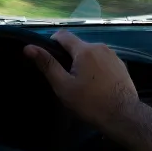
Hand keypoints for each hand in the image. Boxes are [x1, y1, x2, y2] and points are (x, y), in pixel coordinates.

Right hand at [23, 30, 138, 128]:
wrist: (123, 115)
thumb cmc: (90, 102)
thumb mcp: (63, 86)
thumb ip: (47, 64)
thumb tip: (29, 47)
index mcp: (84, 49)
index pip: (63, 35)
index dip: (52, 42)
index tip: (49, 57)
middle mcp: (99, 46)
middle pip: (78, 45)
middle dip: (69, 56)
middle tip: (64, 77)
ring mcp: (112, 55)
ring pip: (91, 53)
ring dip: (83, 62)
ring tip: (80, 83)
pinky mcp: (121, 64)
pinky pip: (103, 60)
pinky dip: (96, 67)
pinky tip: (96, 84)